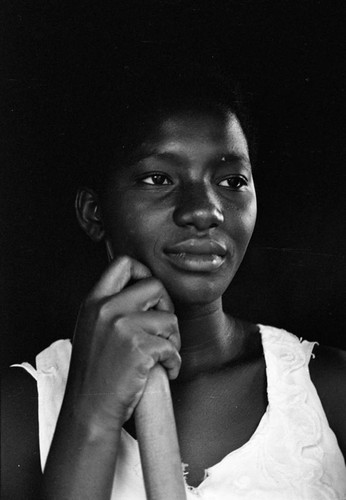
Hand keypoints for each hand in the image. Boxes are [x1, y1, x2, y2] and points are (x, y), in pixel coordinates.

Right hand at [65, 256, 180, 430]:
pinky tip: (165, 371)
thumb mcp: (92, 329)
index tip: (151, 295)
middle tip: (163, 329)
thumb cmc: (95, 373)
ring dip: (173, 339)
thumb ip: (111, 308)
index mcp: (94, 301)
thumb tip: (144, 292)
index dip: (144, 272)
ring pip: (169, 318)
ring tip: (162, 356)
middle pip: (155, 286)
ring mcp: (122, 326)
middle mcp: (107, 308)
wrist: (89, 410)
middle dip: (166, 307)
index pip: (123, 263)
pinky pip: (173, 347)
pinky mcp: (139, 347)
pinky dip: (174, 362)